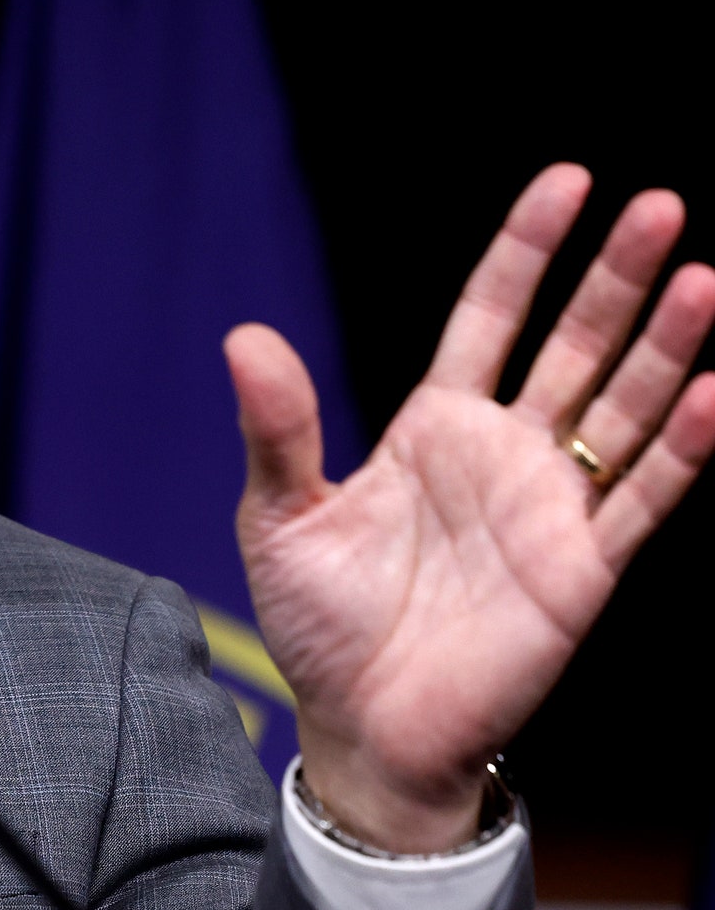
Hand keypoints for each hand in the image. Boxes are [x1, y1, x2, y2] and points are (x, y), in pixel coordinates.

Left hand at [228, 166, 714, 851]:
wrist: (361, 728)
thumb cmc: (318, 624)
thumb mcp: (280, 517)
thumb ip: (277, 430)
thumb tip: (243, 336)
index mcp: (433, 426)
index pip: (491, 316)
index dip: (527, 250)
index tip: (569, 181)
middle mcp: (504, 453)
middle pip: (574, 345)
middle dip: (616, 278)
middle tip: (662, 207)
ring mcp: (551, 507)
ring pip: (624, 408)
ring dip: (667, 347)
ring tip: (703, 280)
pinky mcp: (583, 570)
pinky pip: (644, 500)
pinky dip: (682, 450)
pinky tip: (711, 396)